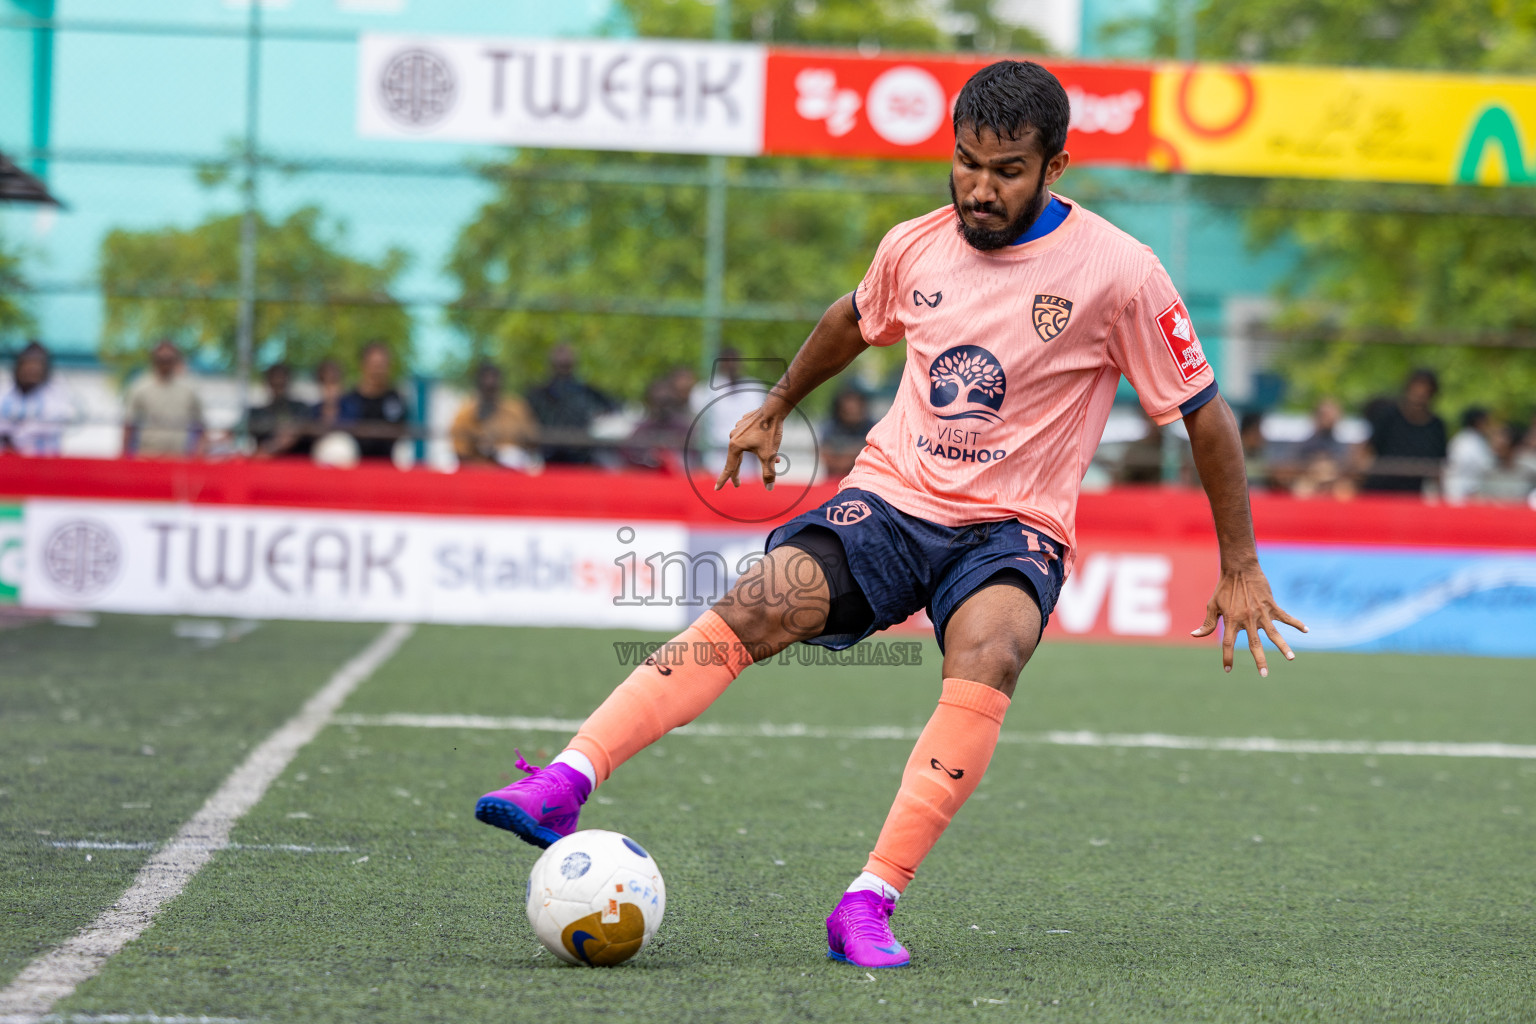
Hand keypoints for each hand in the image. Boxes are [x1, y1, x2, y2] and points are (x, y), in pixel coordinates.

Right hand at [714, 405, 784, 490]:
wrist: (774, 409)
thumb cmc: (770, 432)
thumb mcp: (769, 455)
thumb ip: (768, 473)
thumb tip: (769, 489)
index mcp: (735, 446)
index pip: (729, 468)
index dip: (723, 480)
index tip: (716, 489)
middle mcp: (733, 437)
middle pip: (736, 460)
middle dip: (739, 472)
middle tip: (738, 484)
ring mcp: (738, 429)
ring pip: (747, 448)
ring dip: (759, 455)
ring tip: (776, 459)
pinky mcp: (745, 423)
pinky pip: (750, 437)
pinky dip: (760, 444)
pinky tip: (770, 441)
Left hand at [1191, 565, 1306, 676]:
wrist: (1239, 569)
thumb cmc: (1224, 588)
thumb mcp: (1212, 605)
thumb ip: (1207, 623)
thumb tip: (1194, 635)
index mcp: (1231, 620)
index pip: (1228, 643)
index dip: (1227, 657)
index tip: (1227, 670)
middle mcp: (1247, 619)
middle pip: (1254, 644)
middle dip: (1260, 661)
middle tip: (1264, 675)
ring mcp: (1261, 613)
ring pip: (1274, 633)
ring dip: (1283, 647)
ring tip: (1291, 658)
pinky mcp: (1271, 605)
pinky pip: (1286, 617)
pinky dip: (1296, 623)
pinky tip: (1306, 630)